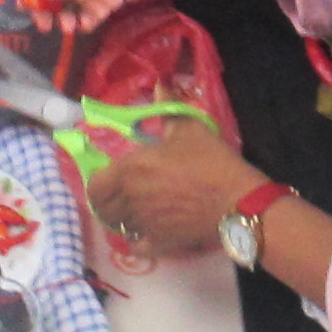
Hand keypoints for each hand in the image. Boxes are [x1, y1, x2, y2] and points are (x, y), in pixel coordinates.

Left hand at [85, 118, 264, 259]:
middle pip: (103, 209)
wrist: (236, 201)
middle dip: (107, 202)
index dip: (97, 183)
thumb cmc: (209, 161)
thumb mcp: (189, 128)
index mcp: (129, 171)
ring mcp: (144, 225)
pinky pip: (138, 247)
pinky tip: (146, 234)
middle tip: (119, 195)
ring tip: (134, 211)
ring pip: (119, 227)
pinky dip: (137, 242)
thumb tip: (159, 84)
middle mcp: (130, 200)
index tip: (108, 178)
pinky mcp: (160, 244)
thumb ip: (168, 108)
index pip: (94, 185)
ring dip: (122, 219)